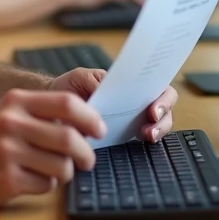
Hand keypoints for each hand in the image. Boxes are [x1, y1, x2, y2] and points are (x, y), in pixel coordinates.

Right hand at [0, 88, 105, 209]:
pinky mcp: (6, 180)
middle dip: (86, 153)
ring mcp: (8, 153)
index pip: (66, 103)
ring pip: (62, 165)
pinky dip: (46, 184)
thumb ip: (40, 113)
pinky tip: (31, 179)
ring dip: (66, 172)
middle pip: (69, 138)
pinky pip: (46, 185)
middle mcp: (11, 123)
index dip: (90, 117)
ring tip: (54, 170)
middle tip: (88, 159)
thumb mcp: (6, 113)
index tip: (99, 129)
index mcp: (15, 101)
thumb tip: (86, 124)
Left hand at [49, 69, 177, 142]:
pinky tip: (138, 142)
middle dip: (163, 117)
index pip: (158, 86)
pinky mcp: (124, 136)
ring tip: (147, 136)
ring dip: (158, 130)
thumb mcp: (81, 77)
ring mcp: (133, 119)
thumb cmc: (70, 87)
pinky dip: (145, 141)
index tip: (152, 109)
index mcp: (130, 83)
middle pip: (165, 107)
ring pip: (158, 124)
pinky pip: (142, 139)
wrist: (53, 105)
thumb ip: (96, 81)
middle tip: (151, 125)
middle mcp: (136, 101)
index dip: (163, 98)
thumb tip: (110, 90)